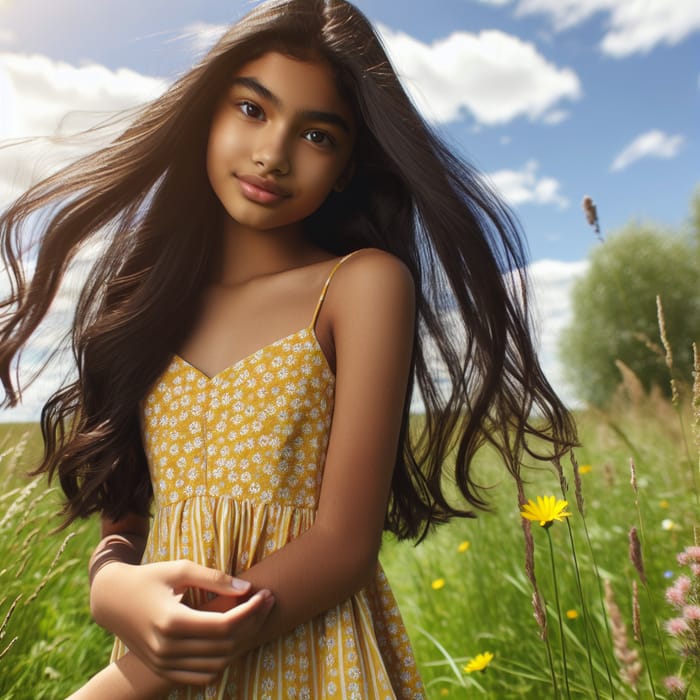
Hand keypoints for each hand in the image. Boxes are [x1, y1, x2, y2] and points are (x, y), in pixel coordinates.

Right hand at [90, 559, 274, 685]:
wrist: (113, 600)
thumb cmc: (150, 578)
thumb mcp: (180, 569)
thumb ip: (215, 578)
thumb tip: (247, 587)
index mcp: (172, 622)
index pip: (225, 625)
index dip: (251, 611)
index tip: (266, 593)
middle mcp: (167, 649)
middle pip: (225, 645)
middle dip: (253, 623)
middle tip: (267, 601)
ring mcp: (164, 664)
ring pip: (218, 663)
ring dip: (243, 643)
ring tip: (255, 618)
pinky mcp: (163, 671)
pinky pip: (202, 676)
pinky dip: (223, 661)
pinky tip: (233, 639)